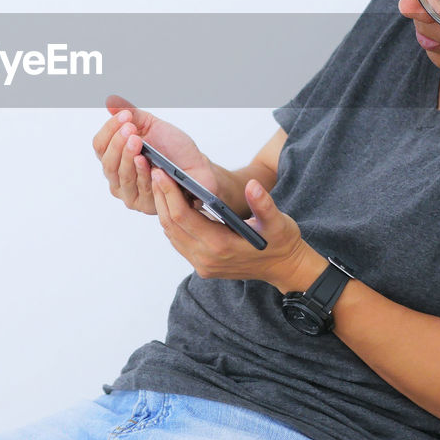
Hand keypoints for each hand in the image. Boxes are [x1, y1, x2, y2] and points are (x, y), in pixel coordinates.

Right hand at [92, 94, 214, 214]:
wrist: (197, 166)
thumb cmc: (173, 148)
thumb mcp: (152, 126)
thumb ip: (132, 115)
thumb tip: (112, 102)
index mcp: (115, 157)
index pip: (100, 145)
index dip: (109, 129)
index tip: (125, 115)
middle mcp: (117, 176)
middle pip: (107, 162)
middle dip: (117, 143)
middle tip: (130, 128)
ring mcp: (130, 192)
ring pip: (121, 175)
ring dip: (128, 156)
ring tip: (136, 140)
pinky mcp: (145, 204)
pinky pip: (139, 188)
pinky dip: (141, 173)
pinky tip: (145, 160)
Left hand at [150, 169, 314, 289]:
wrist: (284, 267)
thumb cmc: (282, 242)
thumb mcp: (278, 222)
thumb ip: (263, 204)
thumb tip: (253, 185)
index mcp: (221, 246)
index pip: (183, 217)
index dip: (169, 193)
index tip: (162, 172)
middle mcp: (206, 259)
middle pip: (171, 225)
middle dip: (162, 197)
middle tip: (155, 171)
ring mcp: (202, 265)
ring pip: (171, 234)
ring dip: (164, 209)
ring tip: (160, 183)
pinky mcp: (202, 265)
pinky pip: (179, 241)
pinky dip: (172, 221)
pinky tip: (172, 202)